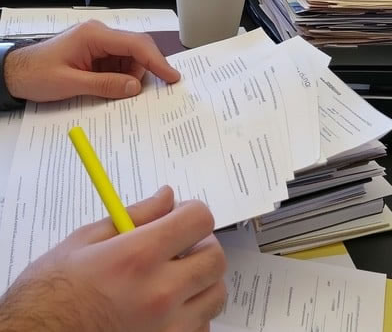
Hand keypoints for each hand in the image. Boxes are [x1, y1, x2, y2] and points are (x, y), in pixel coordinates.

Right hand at [0, 187, 225, 331]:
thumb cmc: (50, 294)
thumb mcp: (85, 240)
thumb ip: (135, 216)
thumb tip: (167, 197)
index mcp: (137, 258)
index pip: (199, 221)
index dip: (192, 213)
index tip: (180, 216)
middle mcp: (159, 295)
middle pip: (215, 258)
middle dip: (200, 245)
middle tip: (178, 247)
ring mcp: (167, 330)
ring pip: (215, 295)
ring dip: (200, 281)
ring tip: (171, 279)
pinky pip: (202, 328)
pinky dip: (191, 316)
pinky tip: (164, 310)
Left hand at [4, 20, 179, 101]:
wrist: (15, 72)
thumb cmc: (36, 74)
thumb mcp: (70, 83)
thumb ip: (104, 85)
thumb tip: (134, 87)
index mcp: (94, 35)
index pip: (135, 44)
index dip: (157, 61)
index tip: (172, 77)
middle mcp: (100, 34)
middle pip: (137, 48)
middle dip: (145, 70)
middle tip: (149, 92)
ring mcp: (99, 44)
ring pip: (130, 58)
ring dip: (131, 77)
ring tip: (120, 94)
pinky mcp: (96, 54)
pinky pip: (119, 64)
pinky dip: (122, 78)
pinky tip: (116, 90)